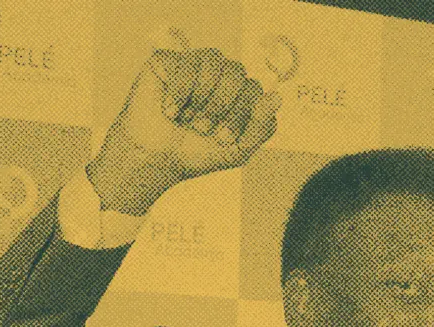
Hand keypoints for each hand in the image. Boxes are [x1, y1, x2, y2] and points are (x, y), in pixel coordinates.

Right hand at [86, 46, 281, 214]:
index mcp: (238, 94)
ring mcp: (194, 65)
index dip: (241, 114)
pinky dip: (180, 92)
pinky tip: (169, 110)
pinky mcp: (169, 60)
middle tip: (202, 129)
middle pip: (237, 73)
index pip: (254, 89)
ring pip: (214, 61)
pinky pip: (186, 63)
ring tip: (186, 119)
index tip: (222, 138)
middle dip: (221, 107)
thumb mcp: (236, 150)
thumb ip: (261, 126)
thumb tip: (278, 96)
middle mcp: (219, 76)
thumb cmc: (195, 154)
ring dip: (201, 99)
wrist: (155, 159)